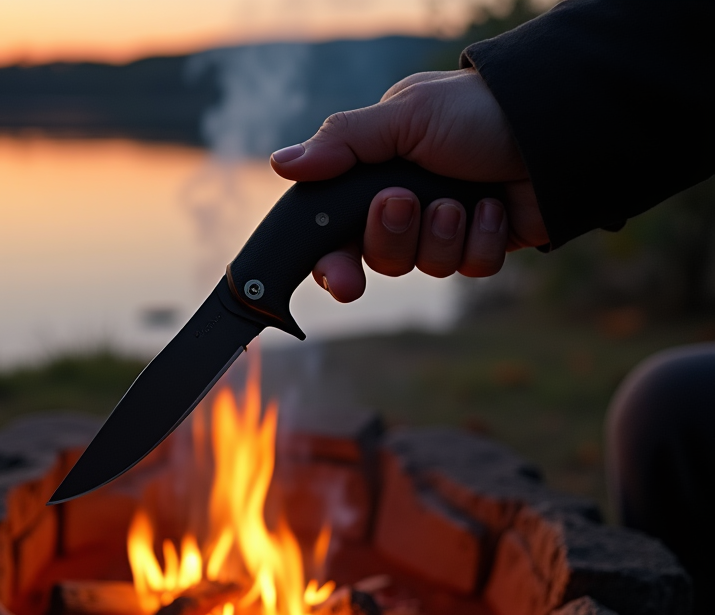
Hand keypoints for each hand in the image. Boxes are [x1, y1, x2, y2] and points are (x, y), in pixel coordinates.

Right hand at [270, 68, 547, 302]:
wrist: (556, 125)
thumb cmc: (476, 111)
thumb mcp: (404, 116)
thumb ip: (342, 142)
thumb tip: (281, 163)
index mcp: (375, 174)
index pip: (334, 231)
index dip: (333, 263)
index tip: (343, 280)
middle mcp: (405, 204)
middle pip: (376, 257)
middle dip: (392, 237)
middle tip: (405, 204)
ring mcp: (444, 227)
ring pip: (423, 266)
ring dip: (442, 233)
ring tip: (463, 197)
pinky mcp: (482, 245)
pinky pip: (469, 268)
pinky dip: (481, 239)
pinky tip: (493, 206)